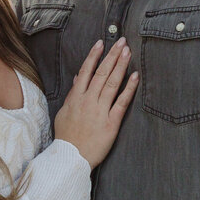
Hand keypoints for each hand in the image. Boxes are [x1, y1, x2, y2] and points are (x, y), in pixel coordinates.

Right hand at [54, 39, 138, 167]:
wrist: (70, 158)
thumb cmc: (67, 137)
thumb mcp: (64, 112)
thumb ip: (72, 94)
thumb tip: (77, 77)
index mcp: (76, 98)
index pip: (86, 71)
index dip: (94, 56)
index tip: (101, 43)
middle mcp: (88, 101)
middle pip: (101, 73)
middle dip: (112, 56)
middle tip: (121, 41)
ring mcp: (100, 111)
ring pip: (111, 84)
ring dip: (120, 66)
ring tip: (128, 52)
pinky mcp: (111, 123)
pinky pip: (121, 103)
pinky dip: (128, 89)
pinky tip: (135, 76)